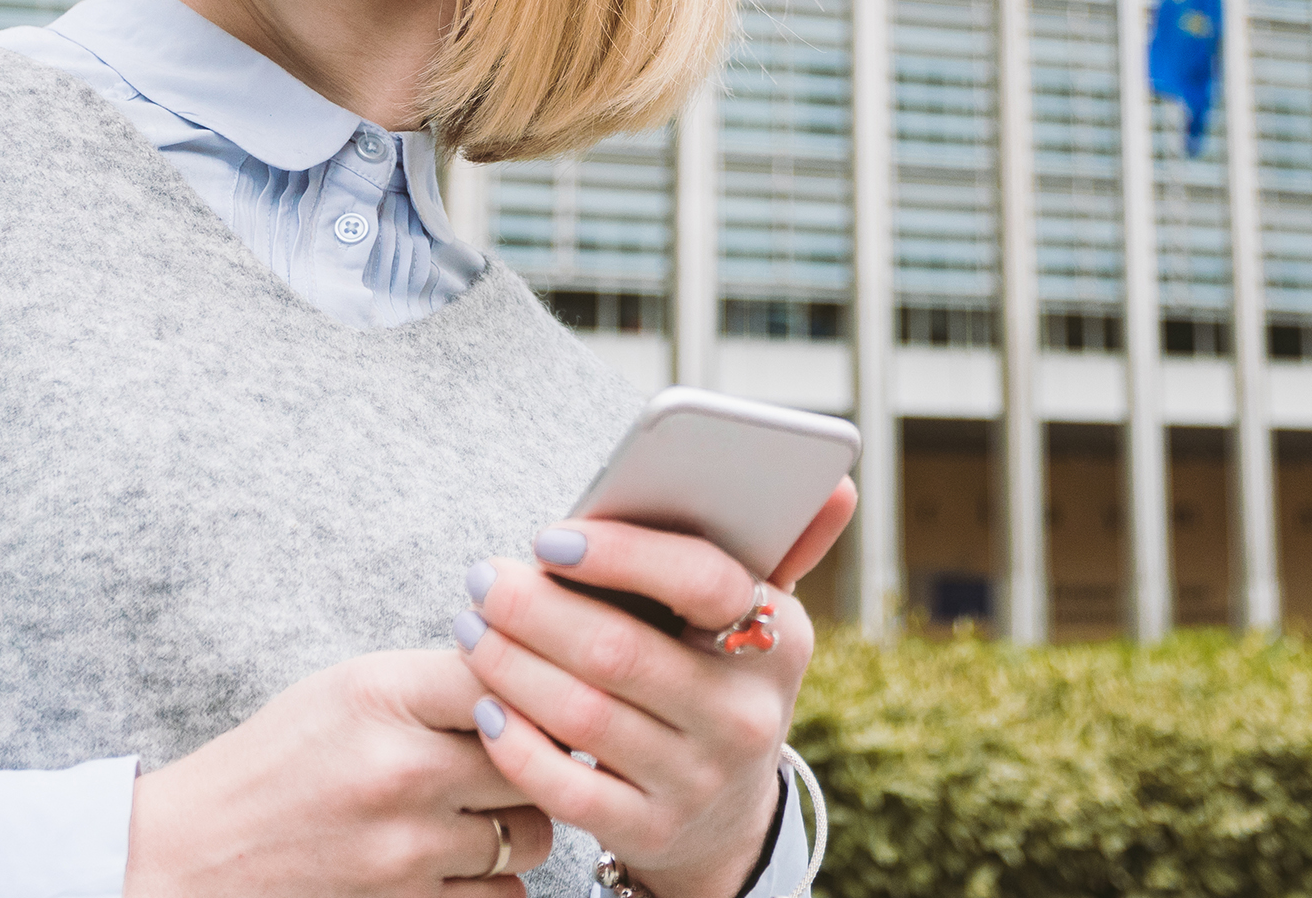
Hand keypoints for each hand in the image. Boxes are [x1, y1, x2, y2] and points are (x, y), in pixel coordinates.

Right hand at [123, 648, 554, 897]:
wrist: (192, 859)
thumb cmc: (279, 764)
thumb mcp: (348, 692)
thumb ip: (441, 681)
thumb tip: (541, 675)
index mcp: (380, 696)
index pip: (508, 672)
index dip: (534, 681)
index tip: (536, 689)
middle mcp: (399, 772)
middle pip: (538, 755)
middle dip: (537, 755)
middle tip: (515, 753)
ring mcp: (404, 852)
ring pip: (533, 834)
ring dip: (519, 824)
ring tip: (477, 809)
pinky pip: (504, 897)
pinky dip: (493, 882)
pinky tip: (454, 860)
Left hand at [454, 479, 856, 897]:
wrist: (724, 817)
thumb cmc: (720, 679)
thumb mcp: (760, 621)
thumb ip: (781, 545)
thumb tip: (838, 482)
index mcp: (780, 640)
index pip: (703, 580)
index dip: (621, 553)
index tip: (550, 536)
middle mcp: (745, 715)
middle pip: (621, 651)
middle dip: (535, 607)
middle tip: (483, 576)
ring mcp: (698, 779)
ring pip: (582, 716)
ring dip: (510, 664)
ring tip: (472, 627)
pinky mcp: (651, 830)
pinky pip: (564, 788)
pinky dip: (513, 741)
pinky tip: (485, 703)